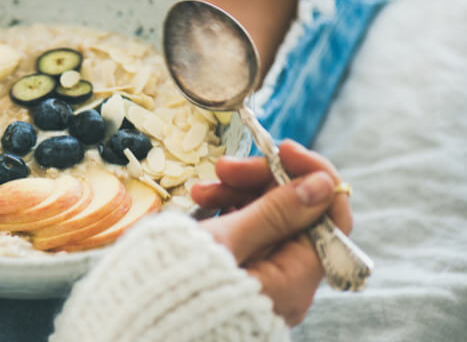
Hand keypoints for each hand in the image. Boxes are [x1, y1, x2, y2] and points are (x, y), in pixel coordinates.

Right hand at [192, 140, 352, 325]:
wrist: (138, 320)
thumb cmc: (177, 285)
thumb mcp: (225, 241)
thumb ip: (275, 212)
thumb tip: (323, 184)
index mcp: (293, 280)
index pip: (331, 217)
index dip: (311, 175)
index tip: (281, 149)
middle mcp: (286, 284)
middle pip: (296, 214)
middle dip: (262, 182)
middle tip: (223, 167)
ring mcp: (263, 279)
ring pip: (268, 219)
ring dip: (238, 193)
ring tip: (200, 190)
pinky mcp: (240, 275)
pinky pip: (247, 234)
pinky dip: (227, 212)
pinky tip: (200, 202)